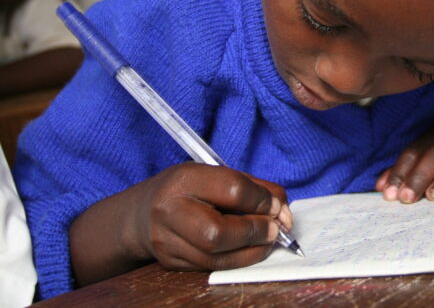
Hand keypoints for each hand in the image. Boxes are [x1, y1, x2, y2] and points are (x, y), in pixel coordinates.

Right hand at [131, 163, 290, 269]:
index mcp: (186, 179)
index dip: (262, 201)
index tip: (277, 207)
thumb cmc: (189, 189)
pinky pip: (210, 267)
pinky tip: (248, 250)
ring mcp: (167, 240)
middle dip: (255, 232)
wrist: (143, 213)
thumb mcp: (217, 175)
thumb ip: (253, 188)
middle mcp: (170, 210)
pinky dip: (237, 260)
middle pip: (218, 232)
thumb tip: (282, 210)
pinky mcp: (171, 262)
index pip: (233, 190)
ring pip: (215, 257)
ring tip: (266, 240)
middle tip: (275, 229)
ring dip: (251, 251)